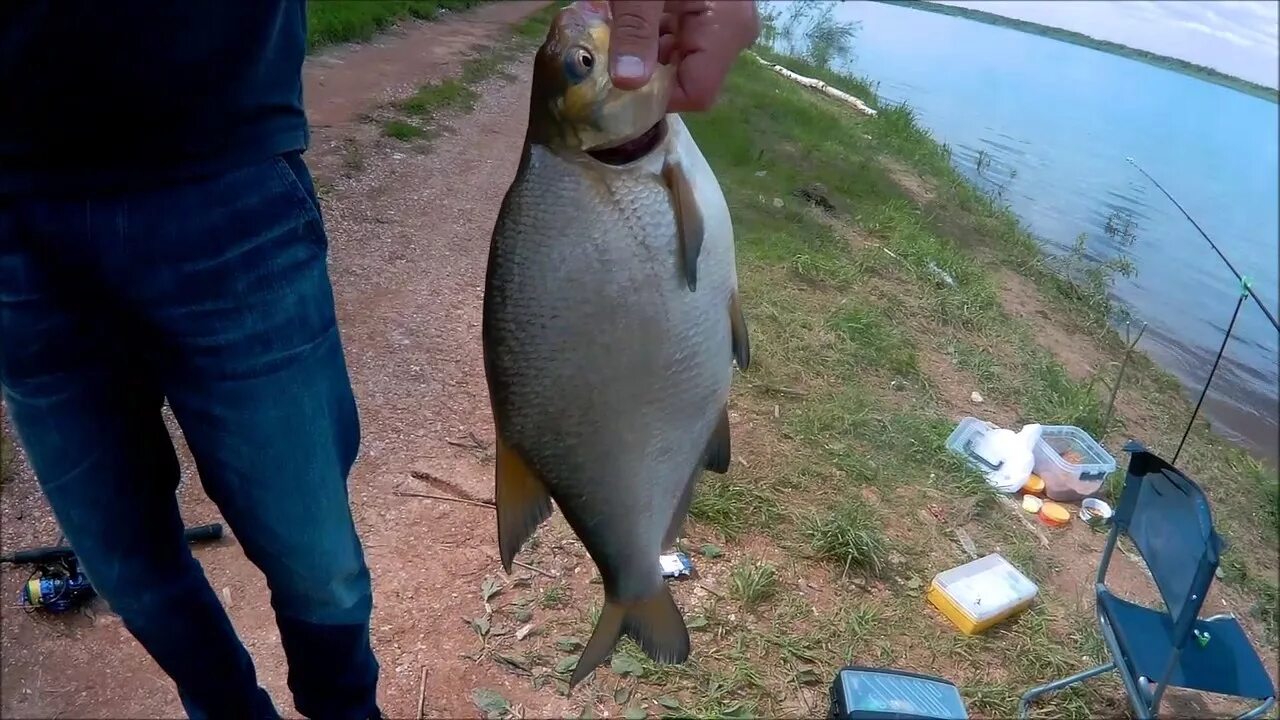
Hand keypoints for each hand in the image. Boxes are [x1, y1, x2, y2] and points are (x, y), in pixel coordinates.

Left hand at [608, 0, 759, 111]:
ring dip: (648, 55)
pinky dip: (656, 38)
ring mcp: (727, 23)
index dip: (657, 97)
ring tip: (619, 30)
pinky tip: (635, 20)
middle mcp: (735, 33)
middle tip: (610, 52)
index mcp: (727, 29)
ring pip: (683, 62)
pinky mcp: (715, 12)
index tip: (617, 84)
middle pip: (689, 80)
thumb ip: (636, 31)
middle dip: (647, 74)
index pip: (696, 94)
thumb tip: (628, 83)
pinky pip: (685, 41)